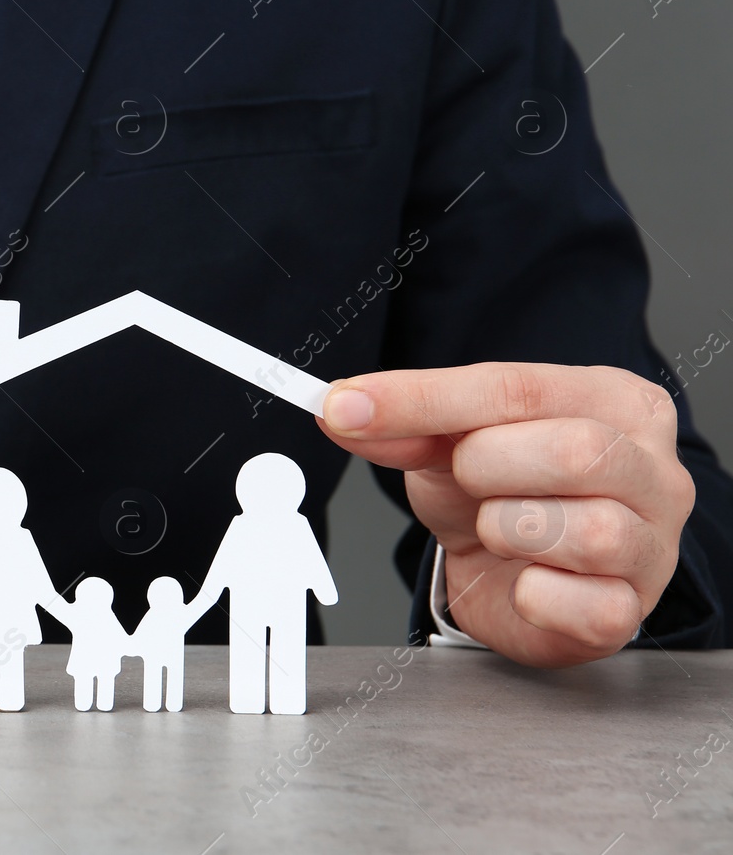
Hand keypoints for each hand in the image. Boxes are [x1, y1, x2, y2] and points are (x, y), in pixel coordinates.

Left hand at [318, 362, 692, 666]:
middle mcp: (655, 469)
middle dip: (486, 467)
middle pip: (573, 451)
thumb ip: (403, 421)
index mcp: (615, 402)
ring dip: (508, 530)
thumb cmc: (498, 492)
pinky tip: (523, 579)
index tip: (347, 406)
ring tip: (498, 529)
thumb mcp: (446, 442)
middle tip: (468, 480)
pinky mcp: (630, 612)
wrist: (508, 572)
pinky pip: (585, 605)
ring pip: (587, 531)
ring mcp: (654, 546)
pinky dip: (533, 594)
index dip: (423, 398)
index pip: (517, 388)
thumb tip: (343, 406)